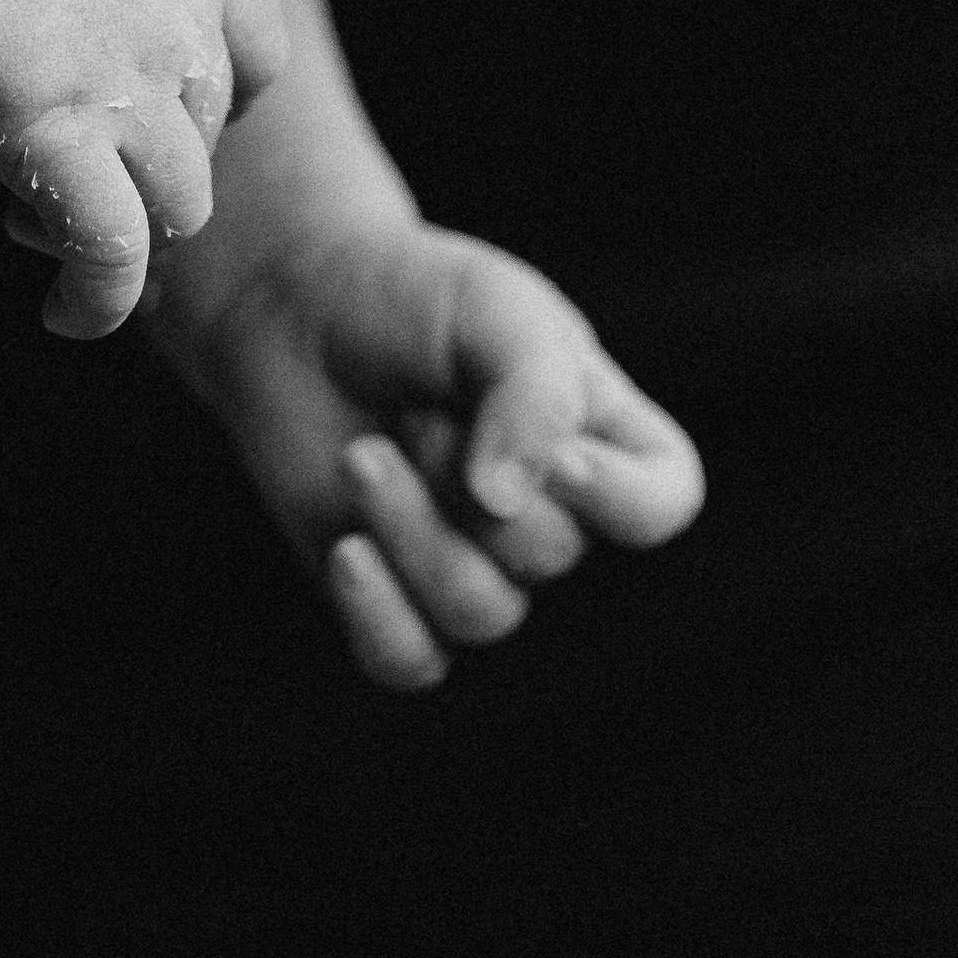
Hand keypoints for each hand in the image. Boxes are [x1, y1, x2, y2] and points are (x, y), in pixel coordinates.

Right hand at [0, 0, 287, 336]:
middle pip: (208, 134)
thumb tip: (56, 19)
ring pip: (180, 205)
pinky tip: (64, 314)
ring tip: (40, 228)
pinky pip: (114, 252)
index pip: (259, 47)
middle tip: (63, 170)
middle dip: (147, 166)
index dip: (220, 97)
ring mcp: (132, 84)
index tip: (162, 115)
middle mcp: (182, 20)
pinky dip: (99, 299)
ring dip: (124, 229)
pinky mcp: (66, 136)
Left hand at [155, 215, 702, 686]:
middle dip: (467, 473)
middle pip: (551, 554)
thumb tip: (507, 503)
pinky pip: (410, 661)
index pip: (663, 502)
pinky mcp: (395, 598)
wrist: (293, 305)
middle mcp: (548, 511)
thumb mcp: (493, 307)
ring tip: (360, 454)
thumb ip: (532, 392)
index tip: (552, 446)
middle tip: (418, 405)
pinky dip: (378, 612)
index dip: (616, 494)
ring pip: (479, 611)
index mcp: (599, 434)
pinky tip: (346, 549)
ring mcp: (474, 561)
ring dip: (409, 524)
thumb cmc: (411, 296)